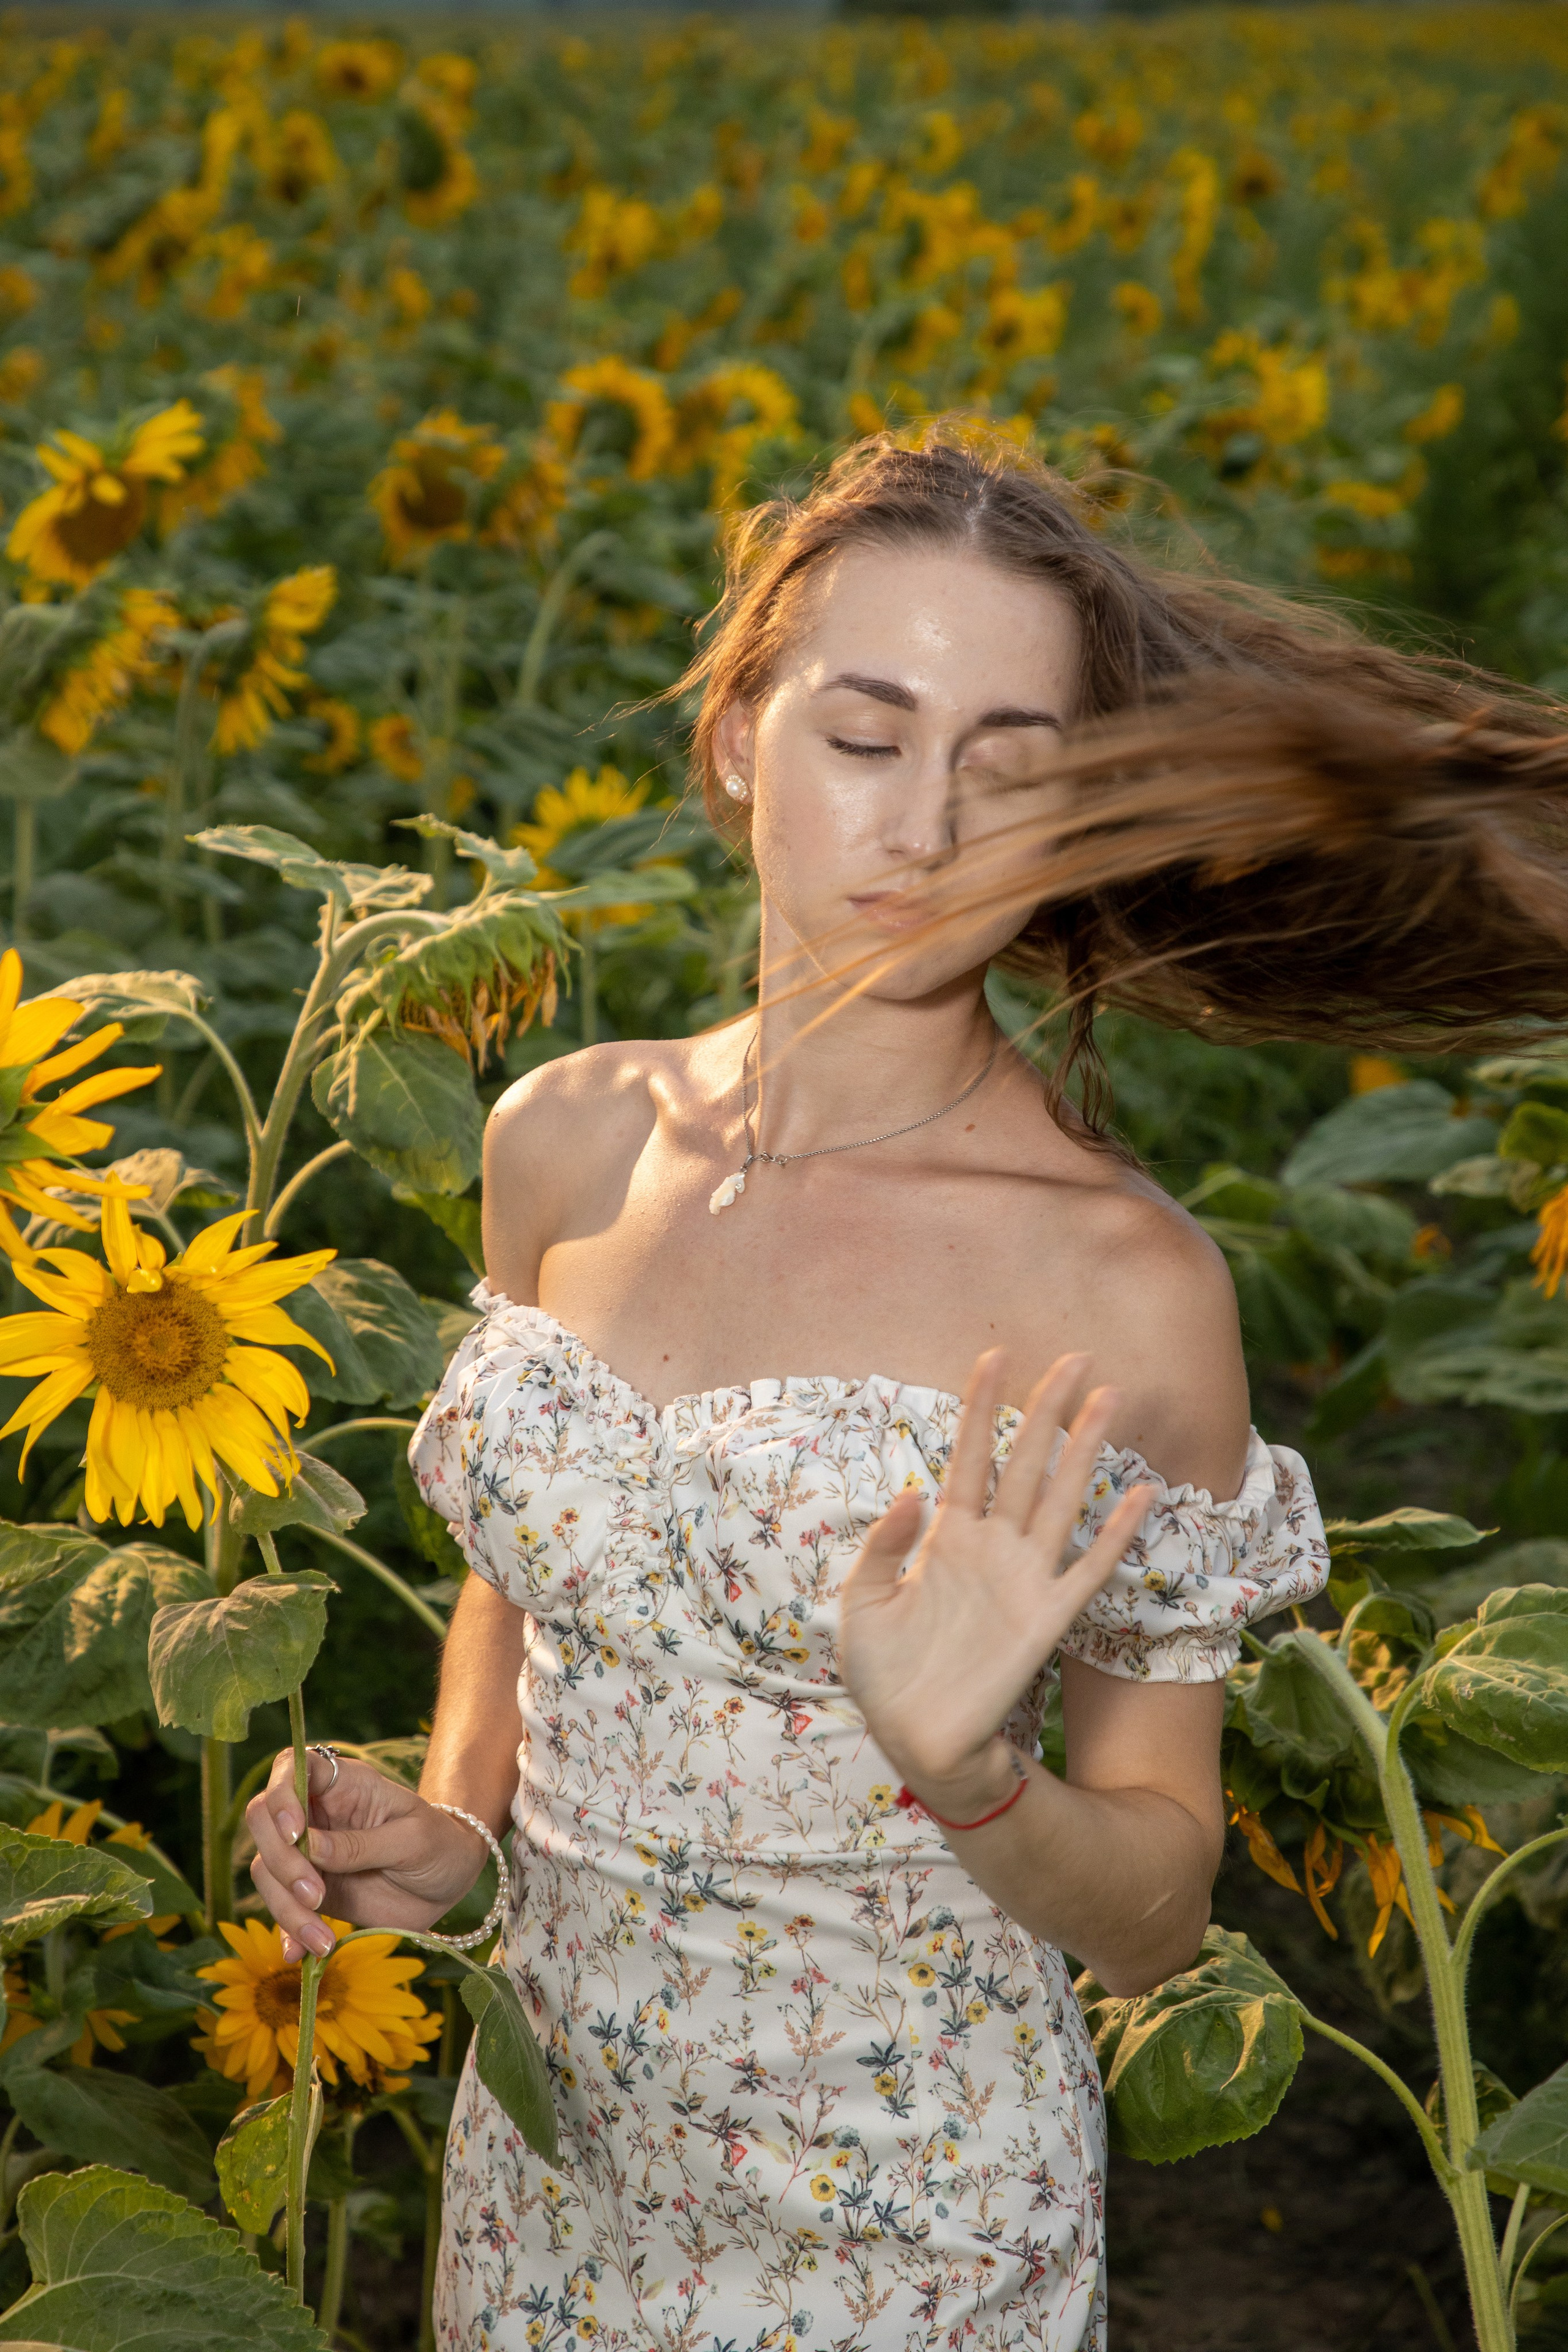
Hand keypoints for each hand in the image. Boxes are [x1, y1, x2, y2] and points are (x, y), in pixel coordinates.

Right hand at [245, 1750, 493, 1962]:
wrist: (447, 1883)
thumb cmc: (437, 1844)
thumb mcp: (413, 1839)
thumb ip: (361, 1843)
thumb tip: (309, 1846)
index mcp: (343, 1784)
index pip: (291, 1766)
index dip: (281, 1794)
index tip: (295, 1832)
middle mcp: (317, 1813)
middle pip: (264, 1820)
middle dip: (281, 1860)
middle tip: (316, 1894)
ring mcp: (308, 1853)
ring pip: (266, 1868)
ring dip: (286, 1906)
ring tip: (323, 1939)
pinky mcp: (308, 1890)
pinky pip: (280, 1906)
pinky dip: (287, 1931)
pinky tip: (300, 1954)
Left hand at [838, 1349, 1151, 1818]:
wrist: (913, 1738)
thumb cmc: (882, 1674)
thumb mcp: (862, 1602)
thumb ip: (883, 1546)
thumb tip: (913, 1493)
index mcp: (946, 1538)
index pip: (970, 1456)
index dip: (982, 1407)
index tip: (995, 1356)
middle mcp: (992, 1548)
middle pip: (1026, 1463)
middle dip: (1048, 1409)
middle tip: (1076, 1357)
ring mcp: (1024, 1579)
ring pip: (1063, 1497)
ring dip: (1087, 1449)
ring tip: (1110, 1397)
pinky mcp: (1047, 1618)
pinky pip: (1090, 1567)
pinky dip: (1117, 1532)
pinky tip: (1141, 1493)